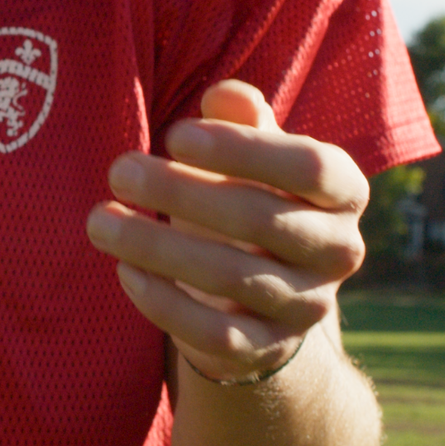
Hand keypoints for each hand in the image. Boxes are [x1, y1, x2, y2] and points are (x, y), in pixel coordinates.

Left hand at [85, 80, 368, 381]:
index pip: (309, 167)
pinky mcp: (266, 351)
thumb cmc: (249, 199)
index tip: (173, 134)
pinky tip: (125, 269)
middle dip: (181, 192)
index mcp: (344, 193)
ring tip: (99, 219)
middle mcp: (339, 252)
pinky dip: (163, 302)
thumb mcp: (251, 156)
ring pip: (231, 277)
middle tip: (119, 169)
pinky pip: (214, 333)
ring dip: (156, 246)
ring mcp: (306, 307)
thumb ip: (240, 121)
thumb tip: (223, 95)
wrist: (259, 297)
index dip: (243, 149)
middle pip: (261, 220)